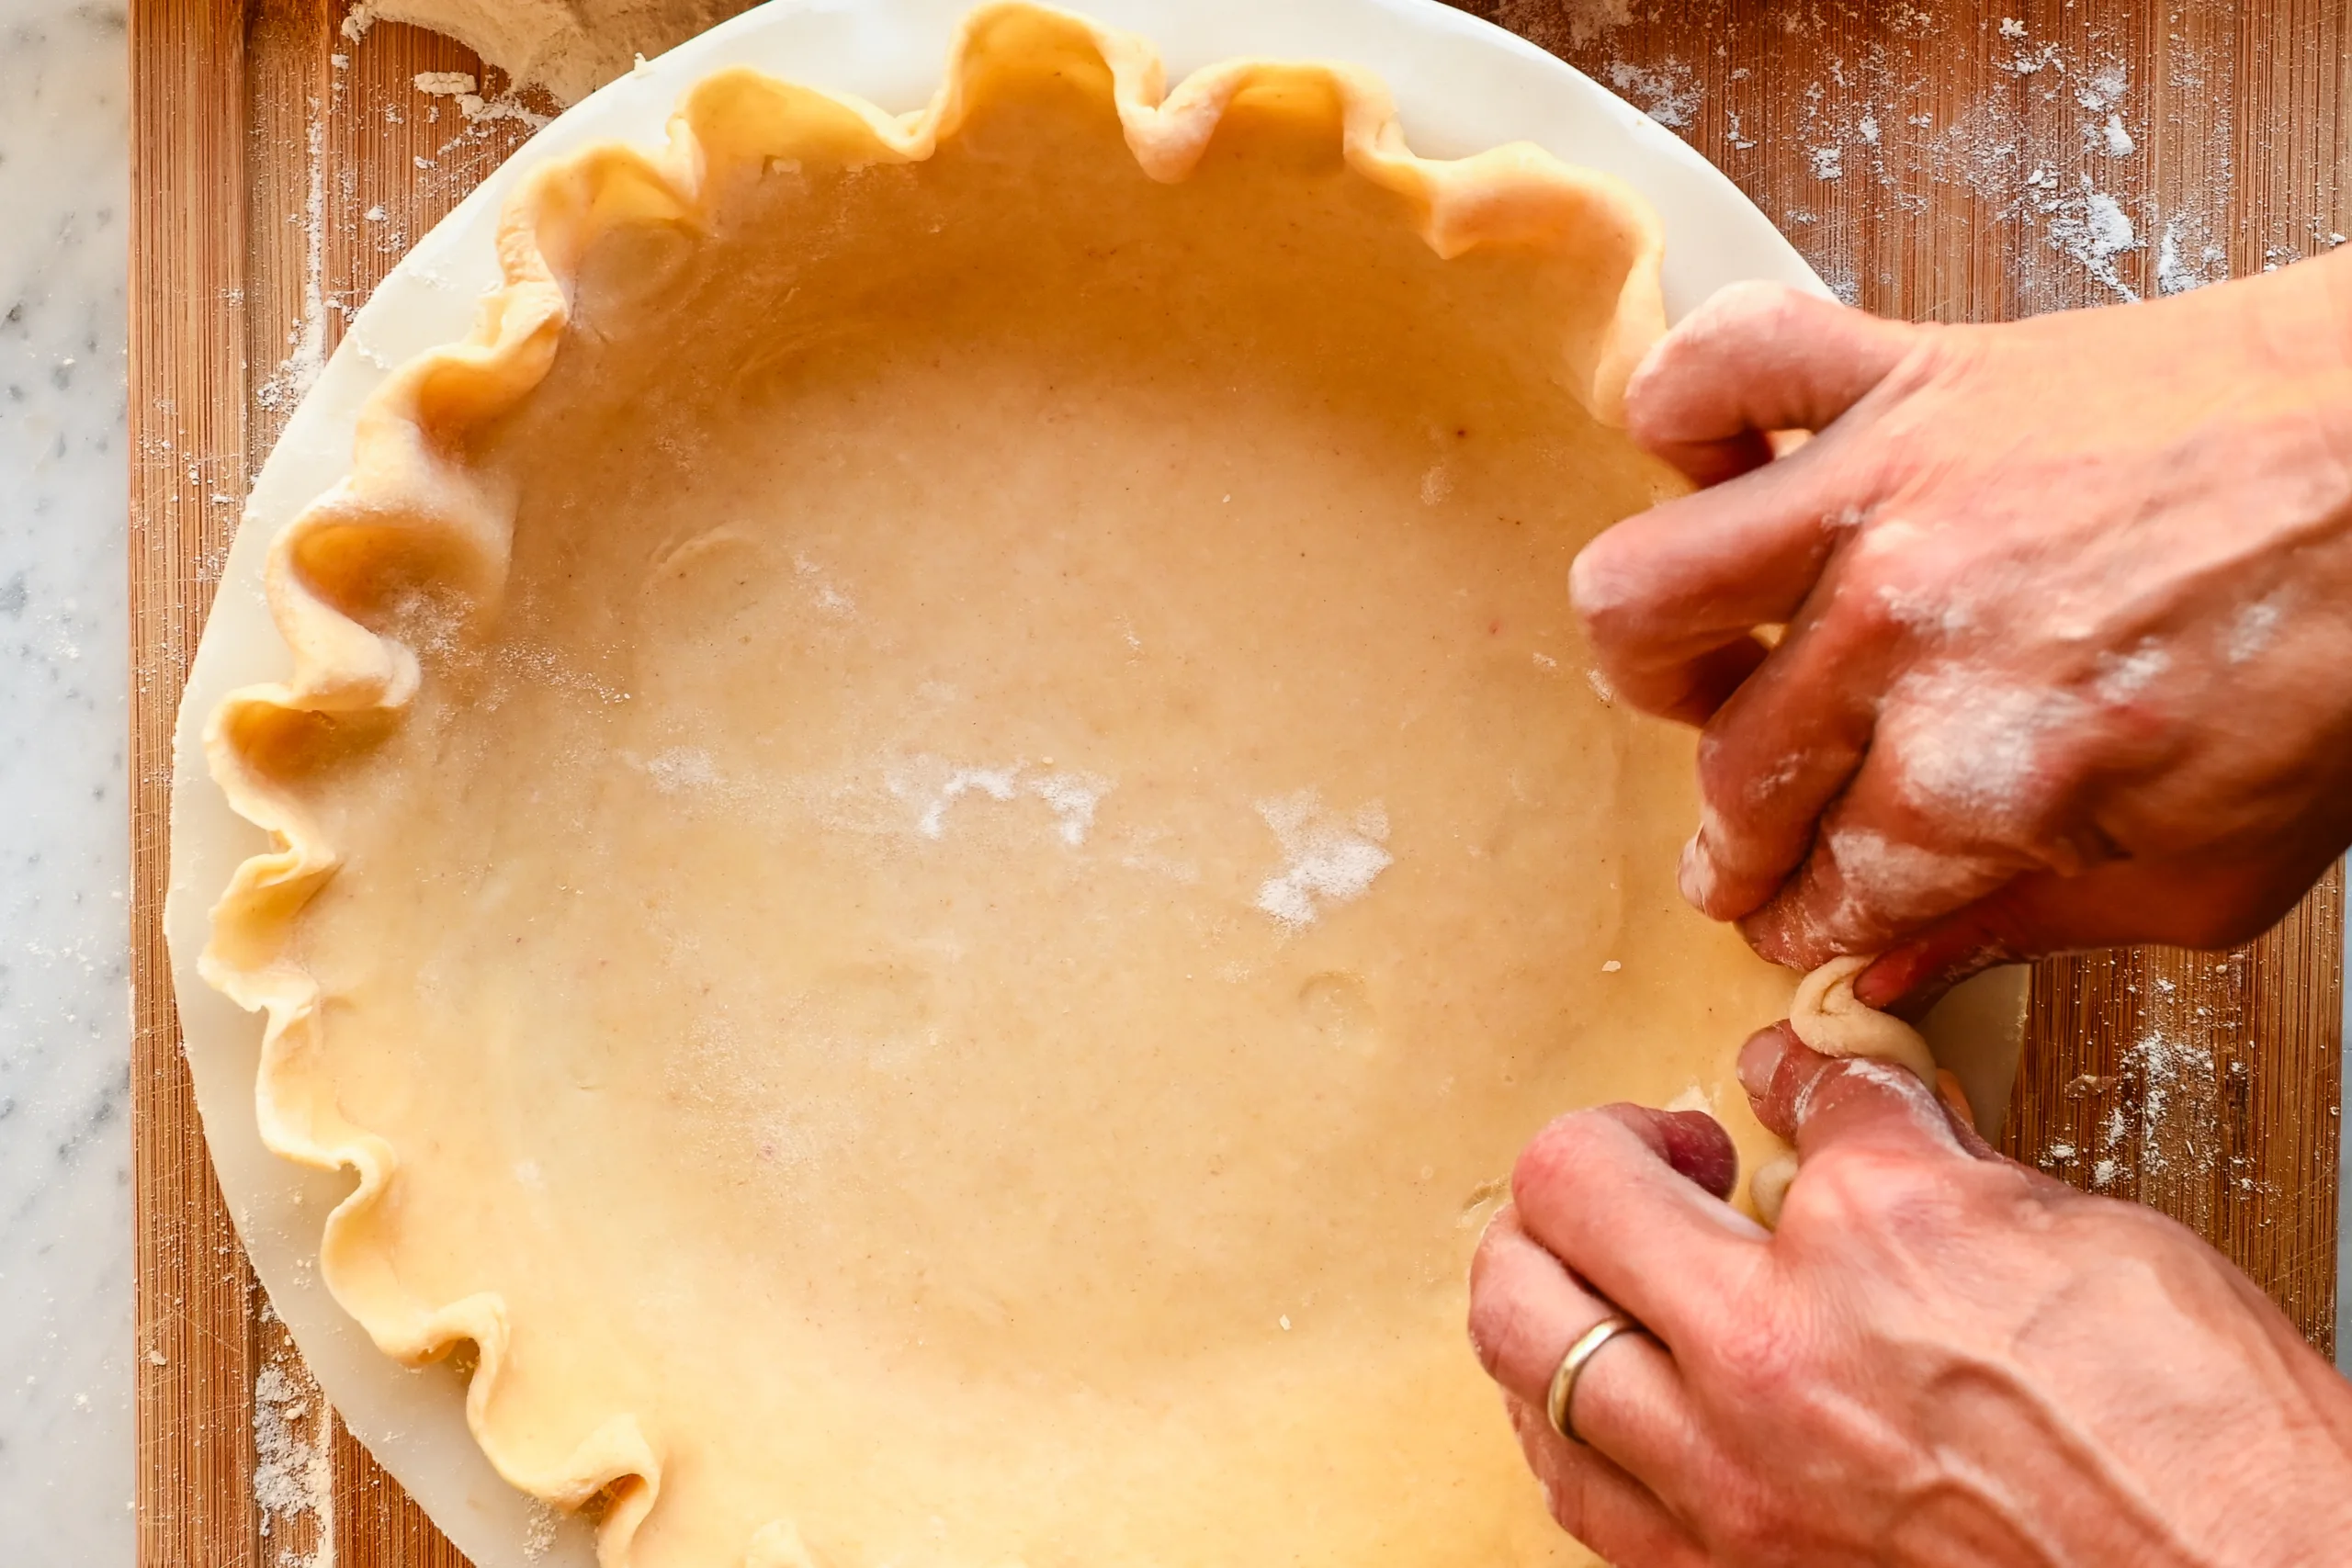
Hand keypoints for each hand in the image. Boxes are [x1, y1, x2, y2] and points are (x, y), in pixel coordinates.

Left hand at [1465, 1028, 2351, 1566]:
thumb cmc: (2203, 1451)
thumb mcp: (2077, 1235)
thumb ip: (1924, 1159)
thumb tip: (1840, 1104)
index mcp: (1874, 1241)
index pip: (1775, 1094)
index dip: (1779, 1080)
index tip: (1773, 1092)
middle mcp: (1772, 1367)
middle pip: (1558, 1205)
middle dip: (1584, 1161)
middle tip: (1645, 1167)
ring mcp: (1735, 1489)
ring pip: (1525, 1347)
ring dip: (1544, 1282)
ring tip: (1603, 1272)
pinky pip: (1576, 1488)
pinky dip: (1567, 1420)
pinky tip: (1612, 1396)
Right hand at [1572, 260, 2351, 996]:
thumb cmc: (2348, 653)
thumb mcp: (2218, 872)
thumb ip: (2037, 931)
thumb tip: (1899, 969)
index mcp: (1989, 774)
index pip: (1821, 892)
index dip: (1804, 925)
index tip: (1803, 921)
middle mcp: (1904, 635)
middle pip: (1730, 780)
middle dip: (1735, 844)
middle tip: (1751, 845)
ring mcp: (1885, 493)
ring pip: (1642, 595)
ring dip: (1660, 657)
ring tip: (1716, 668)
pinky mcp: (1902, 373)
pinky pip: (1713, 367)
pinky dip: (1686, 413)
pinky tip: (1731, 472)